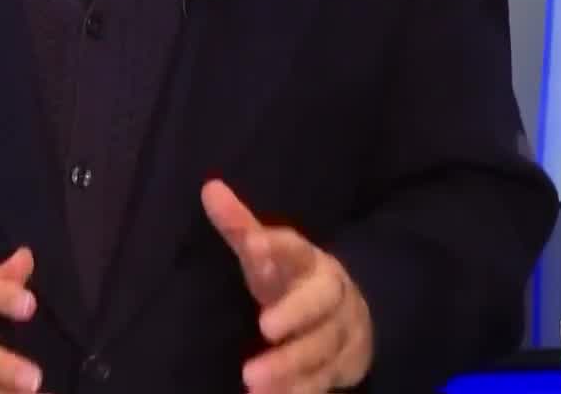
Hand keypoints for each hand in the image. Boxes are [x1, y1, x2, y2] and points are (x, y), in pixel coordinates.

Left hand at [202, 181, 372, 393]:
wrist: (351, 315)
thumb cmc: (293, 281)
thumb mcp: (268, 254)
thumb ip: (240, 226)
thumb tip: (209, 187)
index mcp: (310, 262)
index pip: (296, 248)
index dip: (277, 246)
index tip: (254, 245)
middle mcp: (331, 295)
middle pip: (319, 303)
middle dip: (294, 314)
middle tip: (263, 327)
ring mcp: (340, 333)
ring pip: (321, 348)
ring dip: (290, 365)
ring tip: (252, 380)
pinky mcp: (341, 367)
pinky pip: (323, 382)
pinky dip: (298, 392)